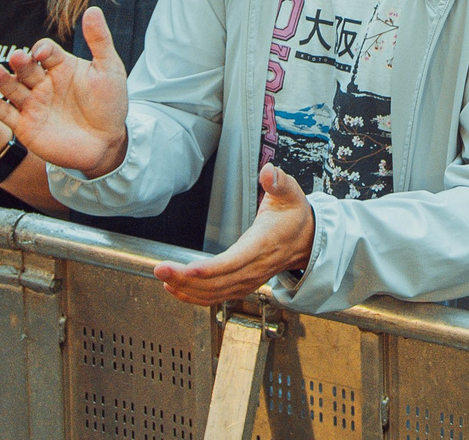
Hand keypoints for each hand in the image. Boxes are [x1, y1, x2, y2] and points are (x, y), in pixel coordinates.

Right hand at [0, 5, 131, 179]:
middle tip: (16, 57)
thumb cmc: (111, 104)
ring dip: (2, 79)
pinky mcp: (25, 126)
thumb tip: (92, 9)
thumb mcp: (109, 70)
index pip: (47, 51)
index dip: (43, 50)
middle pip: (27, 68)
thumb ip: (99, 41)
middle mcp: (43, 82)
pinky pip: (7, 114)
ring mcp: (33, 104)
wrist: (107, 143)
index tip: (42, 52)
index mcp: (61, 66)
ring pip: (13, 88)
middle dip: (20, 63)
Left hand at [155, 165, 316, 304]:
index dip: (212, 268)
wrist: (307, 240)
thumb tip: (268, 171)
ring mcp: (248, 280)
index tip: (189, 268)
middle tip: (161, 268)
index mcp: (263, 245)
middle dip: (186, 278)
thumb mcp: (290, 193)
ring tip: (163, 276)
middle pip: (218, 281)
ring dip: (186, 288)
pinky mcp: (241, 284)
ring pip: (214, 292)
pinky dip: (194, 296)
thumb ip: (278, 181)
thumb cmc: (294, 216)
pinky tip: (176, 288)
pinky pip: (216, 296)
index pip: (235, 261)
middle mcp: (254, 268)